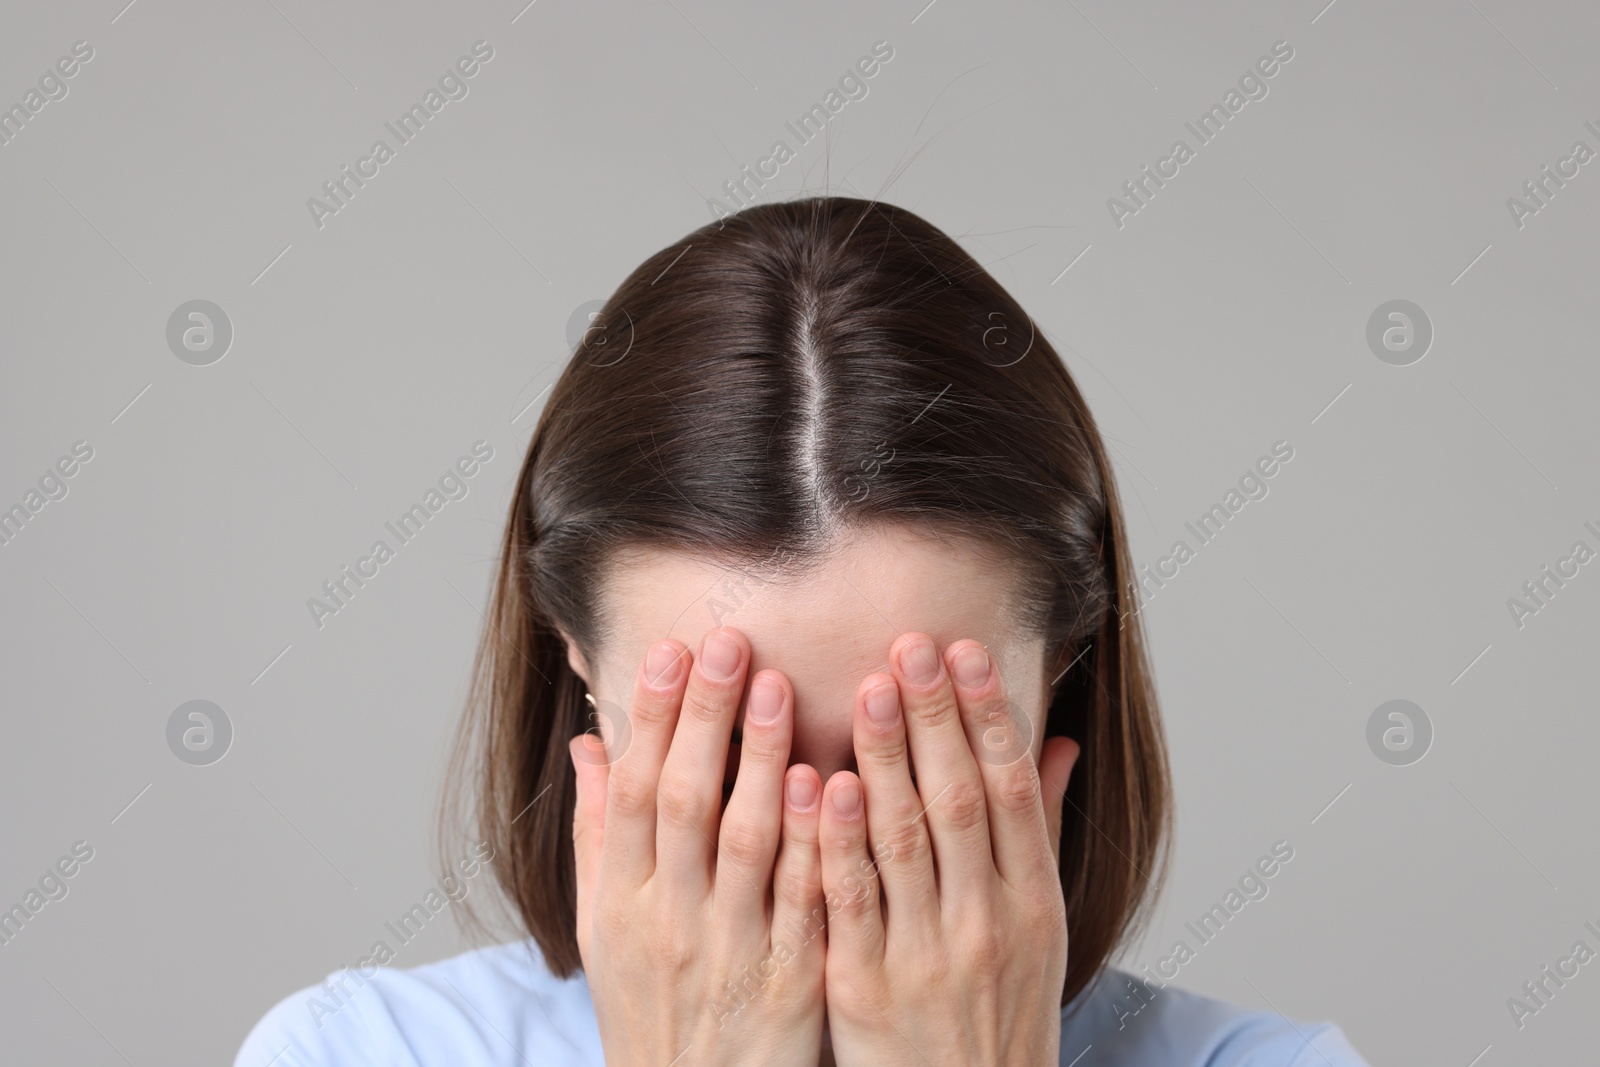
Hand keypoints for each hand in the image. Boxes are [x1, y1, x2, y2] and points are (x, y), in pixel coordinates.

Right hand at [570, 627, 827, 1066]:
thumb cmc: (652, 1010)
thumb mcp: (605, 932)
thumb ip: (599, 837)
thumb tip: (589, 747)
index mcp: (623, 905)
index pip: (633, 793)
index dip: (651, 718)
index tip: (671, 649)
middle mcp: (672, 922)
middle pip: (686, 803)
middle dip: (706, 717)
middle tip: (730, 640)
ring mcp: (733, 952)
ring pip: (748, 843)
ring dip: (764, 760)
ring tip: (781, 686)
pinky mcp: (791, 983)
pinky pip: (805, 901)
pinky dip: (816, 840)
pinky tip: (830, 781)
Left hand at [818, 632, 1078, 1066]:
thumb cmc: (999, 1017)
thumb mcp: (1040, 932)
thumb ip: (1038, 834)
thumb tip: (1059, 745)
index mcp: (1031, 904)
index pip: (1010, 791)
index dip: (988, 717)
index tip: (964, 651)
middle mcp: (986, 923)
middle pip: (960, 802)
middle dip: (935, 719)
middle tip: (910, 645)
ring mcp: (926, 955)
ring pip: (905, 842)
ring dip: (888, 760)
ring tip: (870, 689)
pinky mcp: (866, 988)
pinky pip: (849, 903)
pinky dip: (837, 841)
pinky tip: (823, 783)